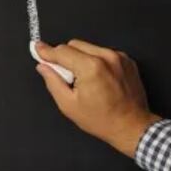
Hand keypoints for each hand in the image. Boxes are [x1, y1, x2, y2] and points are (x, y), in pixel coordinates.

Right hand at [34, 39, 160, 157]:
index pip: (62, 51)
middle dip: (66, 57)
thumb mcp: (69, 105)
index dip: (47, 52)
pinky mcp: (127, 60)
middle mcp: (106, 57)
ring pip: (89, 47)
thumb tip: (43, 66)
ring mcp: (119, 57)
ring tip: (87, 81)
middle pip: (75, 44)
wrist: (132, 126)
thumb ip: (53, 82)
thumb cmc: (102, 120)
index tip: (38, 49)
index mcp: (91, 67)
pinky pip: (104, 53)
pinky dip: (97, 61)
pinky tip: (100, 80)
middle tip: (68, 78)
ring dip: (82, 59)